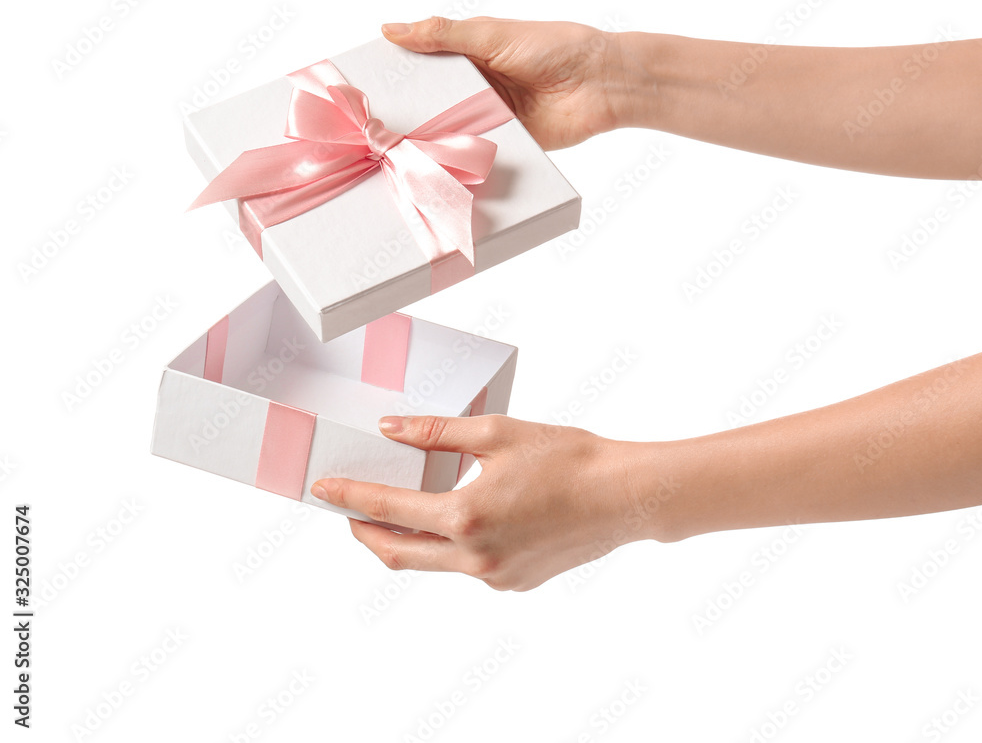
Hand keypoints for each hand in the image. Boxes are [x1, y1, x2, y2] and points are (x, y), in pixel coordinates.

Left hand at [310, 414, 663, 590]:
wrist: (624, 496)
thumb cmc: (569, 458)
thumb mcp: (497, 433)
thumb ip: (437, 434)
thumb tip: (392, 430)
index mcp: (466, 517)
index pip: (388, 509)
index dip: (351, 497)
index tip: (325, 489)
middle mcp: (475, 557)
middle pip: (397, 553)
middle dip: (365, 532)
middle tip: (348, 512)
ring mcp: (495, 577)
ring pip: (433, 563)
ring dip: (408, 540)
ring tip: (401, 511)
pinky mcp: (514, 584)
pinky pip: (466, 568)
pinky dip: (451, 546)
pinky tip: (462, 519)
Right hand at [381, 16, 628, 150]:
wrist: (599, 85)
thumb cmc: (552, 48)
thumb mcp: (491, 36)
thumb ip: (442, 35)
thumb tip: (392, 29)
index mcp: (470, 56)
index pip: (424, 67)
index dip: (399, 76)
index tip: (366, 88)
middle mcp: (477, 87)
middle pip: (435, 103)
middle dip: (411, 115)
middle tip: (373, 131)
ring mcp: (491, 117)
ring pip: (453, 131)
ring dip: (435, 141)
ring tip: (396, 155)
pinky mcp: (507, 144)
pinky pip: (478, 154)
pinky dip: (463, 161)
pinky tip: (437, 170)